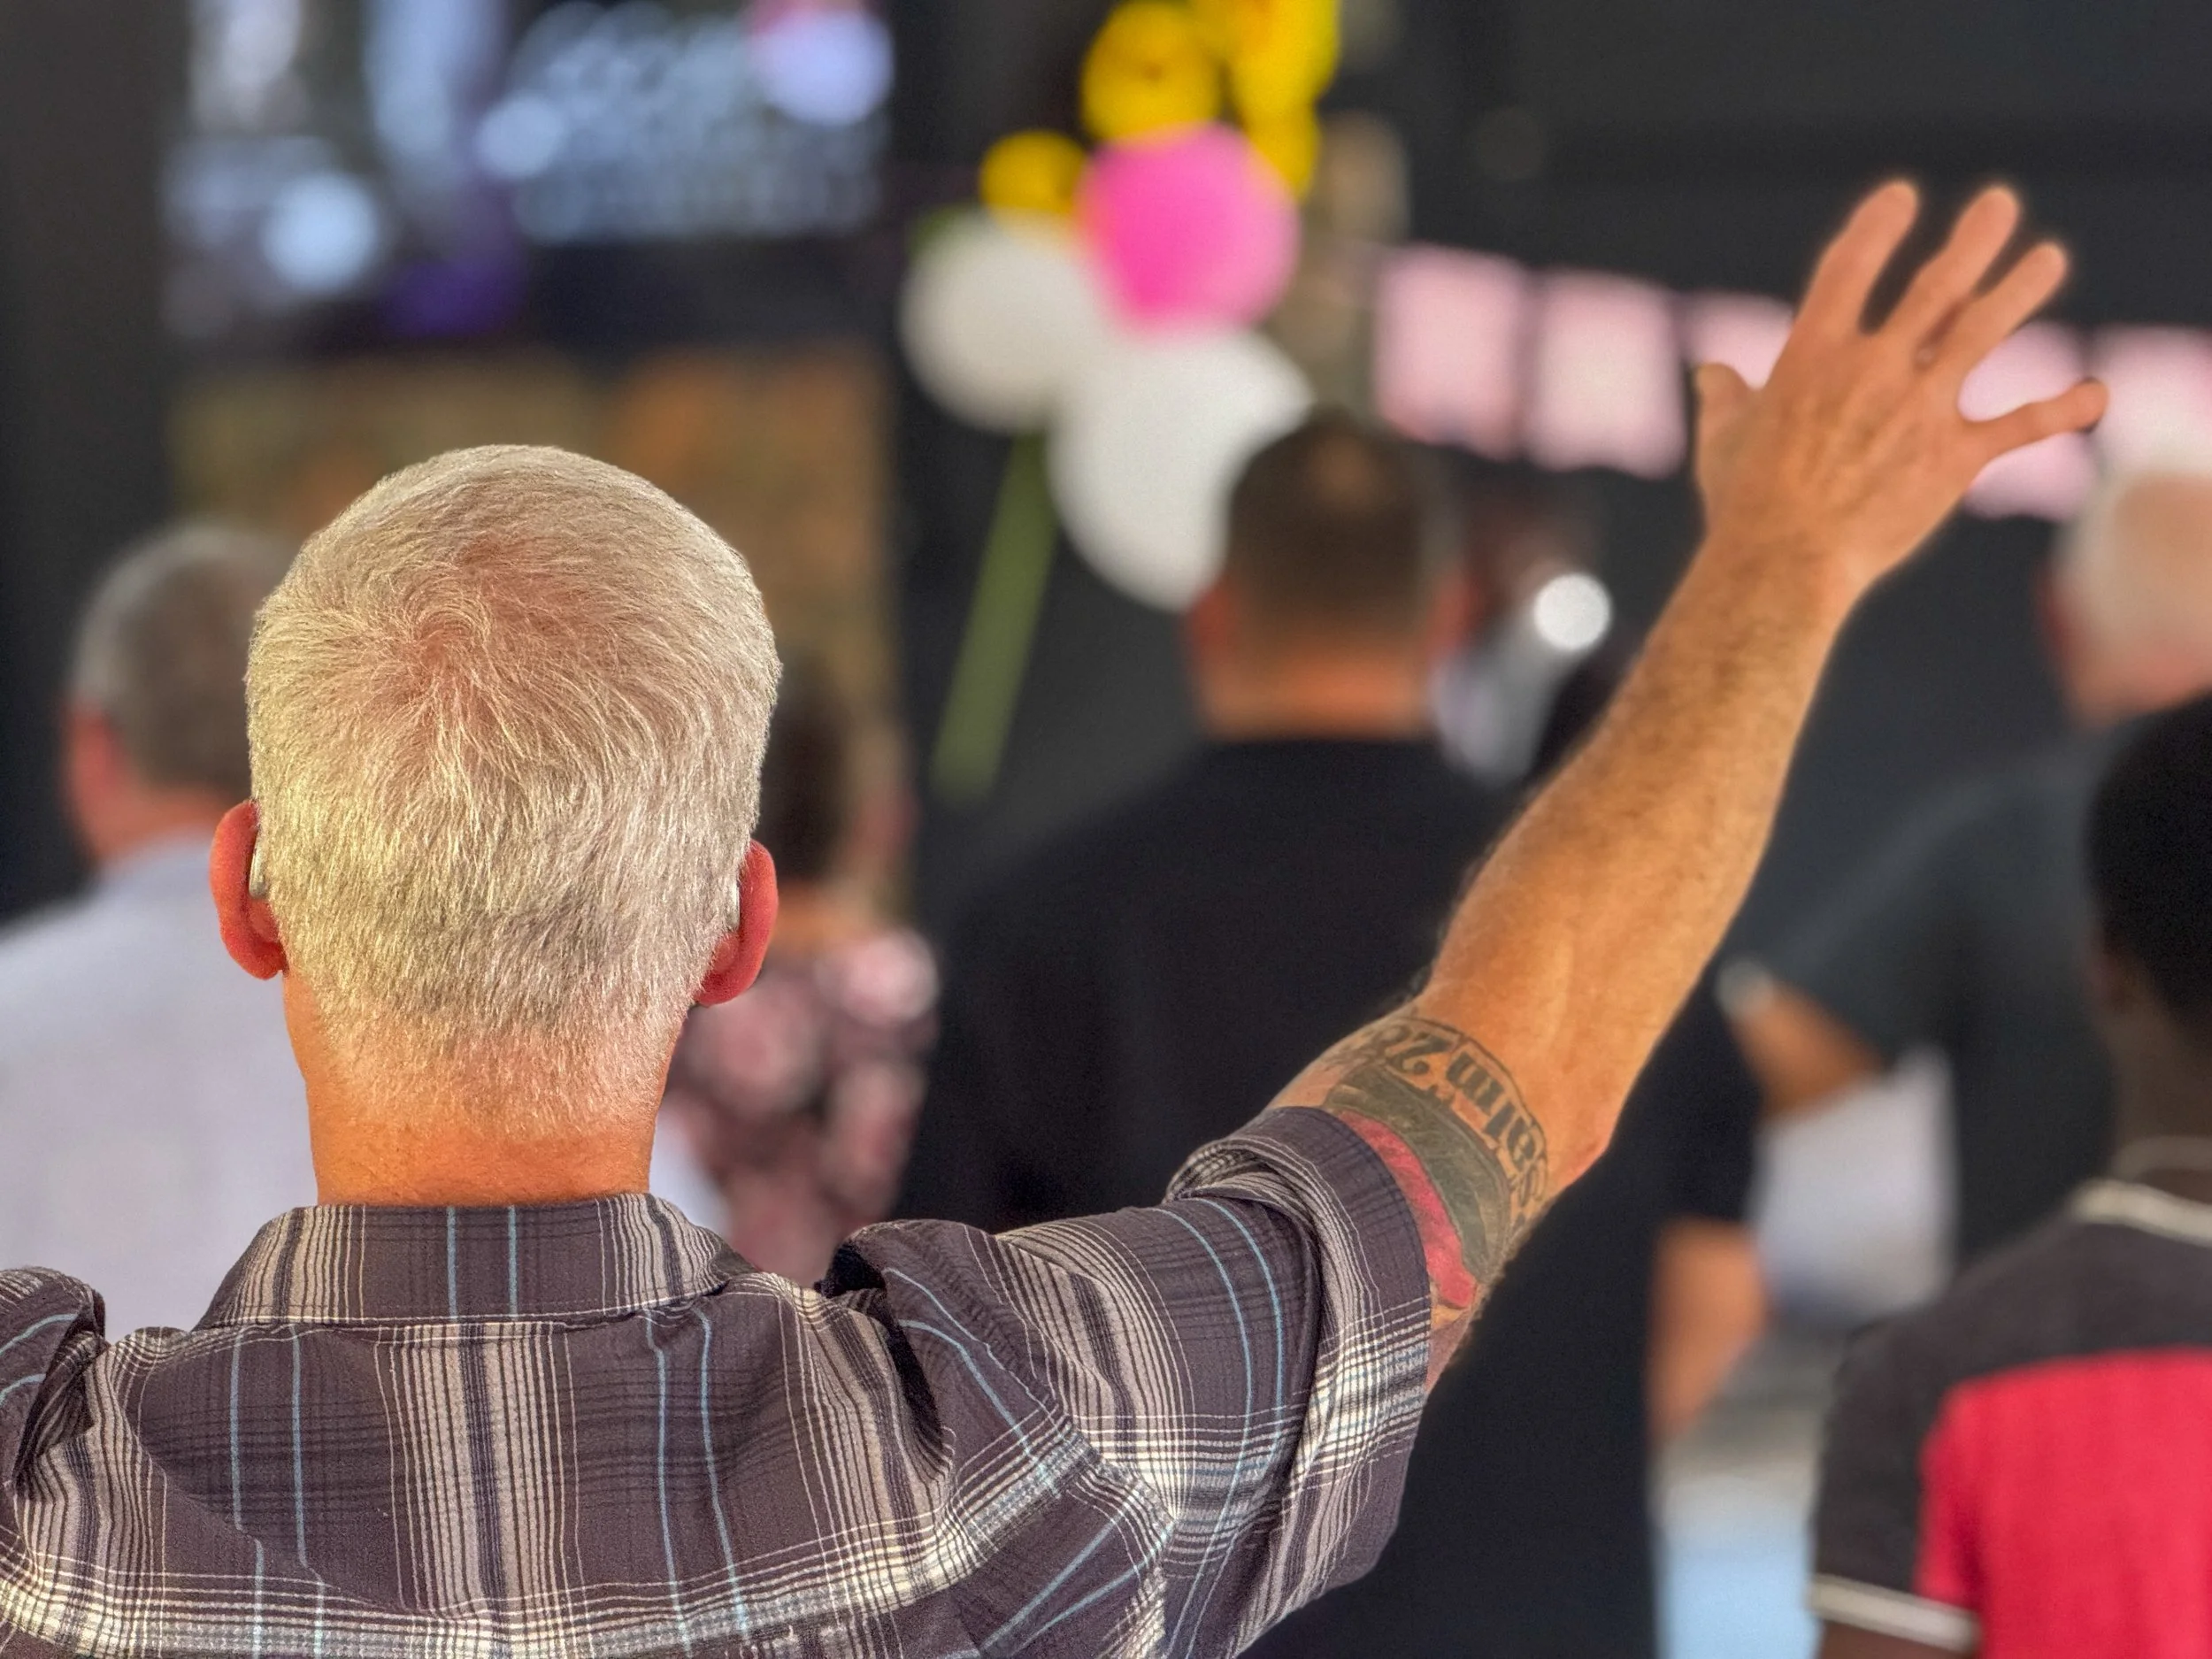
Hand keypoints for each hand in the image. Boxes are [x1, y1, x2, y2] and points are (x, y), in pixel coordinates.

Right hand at [1693, 182, 2107, 613]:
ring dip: (2021, 290)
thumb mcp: (1722, 439)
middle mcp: (1872, 369)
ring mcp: (1918, 410)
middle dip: (1972, 240)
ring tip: (2048, 257)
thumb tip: (1711, 375)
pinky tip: (2095, 394)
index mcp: (1811, 356)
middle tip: (1998, 203)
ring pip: (1982, 333)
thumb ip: (1724, 397)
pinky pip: (2018, 427)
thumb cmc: (1744, 503)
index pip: (1848, 269)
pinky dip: (2061, 409)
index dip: (1876, 227)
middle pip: (1935, 287)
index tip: (1901, 196)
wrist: (1783, 563)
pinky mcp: (1953, 459)